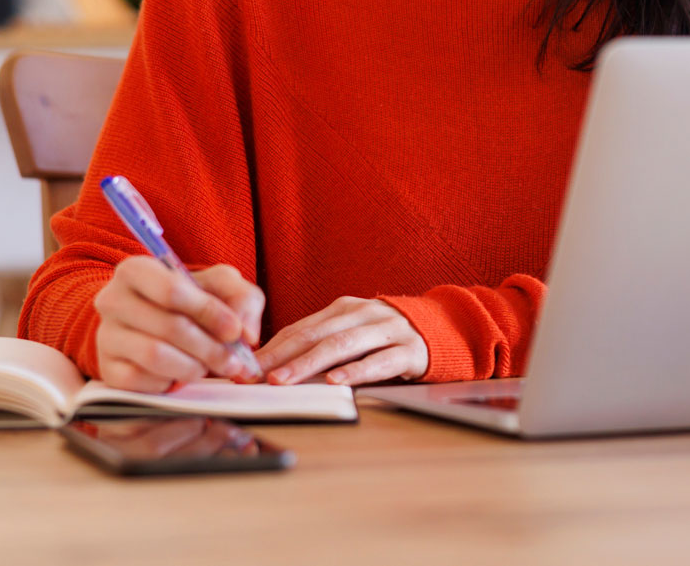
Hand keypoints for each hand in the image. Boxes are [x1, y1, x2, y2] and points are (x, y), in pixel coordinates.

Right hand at [93, 257, 264, 392]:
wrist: (157, 325)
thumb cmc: (192, 300)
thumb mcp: (221, 287)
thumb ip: (242, 298)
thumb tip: (246, 334)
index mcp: (137, 270)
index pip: (173, 290)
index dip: (210, 313)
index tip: (235, 331)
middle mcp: (112, 300)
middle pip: (169, 326)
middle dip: (210, 348)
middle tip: (234, 362)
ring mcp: (105, 336)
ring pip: (155, 355)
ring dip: (193, 367)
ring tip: (209, 368)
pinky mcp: (106, 369)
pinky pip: (140, 381)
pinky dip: (168, 382)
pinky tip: (180, 375)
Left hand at [255, 296, 428, 385]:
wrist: (446, 328)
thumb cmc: (389, 336)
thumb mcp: (354, 331)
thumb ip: (322, 342)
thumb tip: (273, 366)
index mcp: (345, 308)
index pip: (300, 328)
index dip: (271, 348)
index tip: (244, 367)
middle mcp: (365, 314)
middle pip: (316, 334)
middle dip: (282, 356)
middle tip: (255, 375)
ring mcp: (389, 330)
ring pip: (343, 344)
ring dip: (310, 363)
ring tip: (284, 379)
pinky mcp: (411, 350)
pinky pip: (380, 361)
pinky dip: (357, 370)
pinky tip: (338, 381)